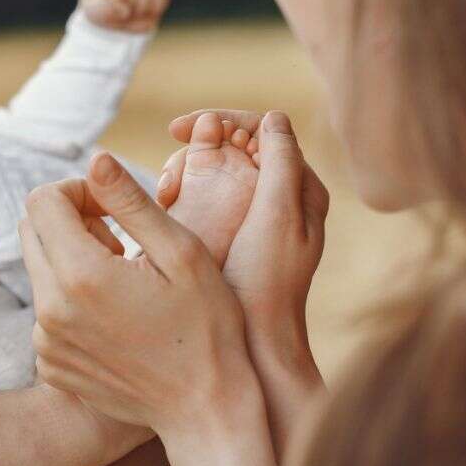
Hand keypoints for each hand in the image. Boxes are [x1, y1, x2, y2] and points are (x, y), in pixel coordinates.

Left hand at [21, 152, 261, 435]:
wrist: (206, 410)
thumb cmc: (208, 327)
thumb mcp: (182, 253)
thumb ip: (131, 202)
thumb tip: (94, 160)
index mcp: (81, 275)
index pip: (43, 200)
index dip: (79, 190)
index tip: (114, 207)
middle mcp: (50, 310)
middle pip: (31, 231)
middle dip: (70, 220)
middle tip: (120, 240)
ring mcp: (46, 343)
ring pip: (40, 271)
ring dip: (72, 260)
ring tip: (125, 280)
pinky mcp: (50, 366)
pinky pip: (46, 312)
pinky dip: (72, 300)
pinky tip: (118, 316)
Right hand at [165, 109, 329, 433]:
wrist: (256, 348)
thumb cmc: (266, 285)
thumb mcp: (277, 216)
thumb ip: (281, 163)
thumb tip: (273, 117)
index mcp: (302, 189)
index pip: (261, 129)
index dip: (220, 120)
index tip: (178, 129)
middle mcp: (281, 199)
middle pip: (233, 147)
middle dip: (196, 150)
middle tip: (169, 176)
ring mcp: (253, 219)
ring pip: (214, 172)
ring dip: (184, 172)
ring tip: (164, 194)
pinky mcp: (228, 238)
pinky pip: (202, 199)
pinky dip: (181, 195)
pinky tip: (163, 209)